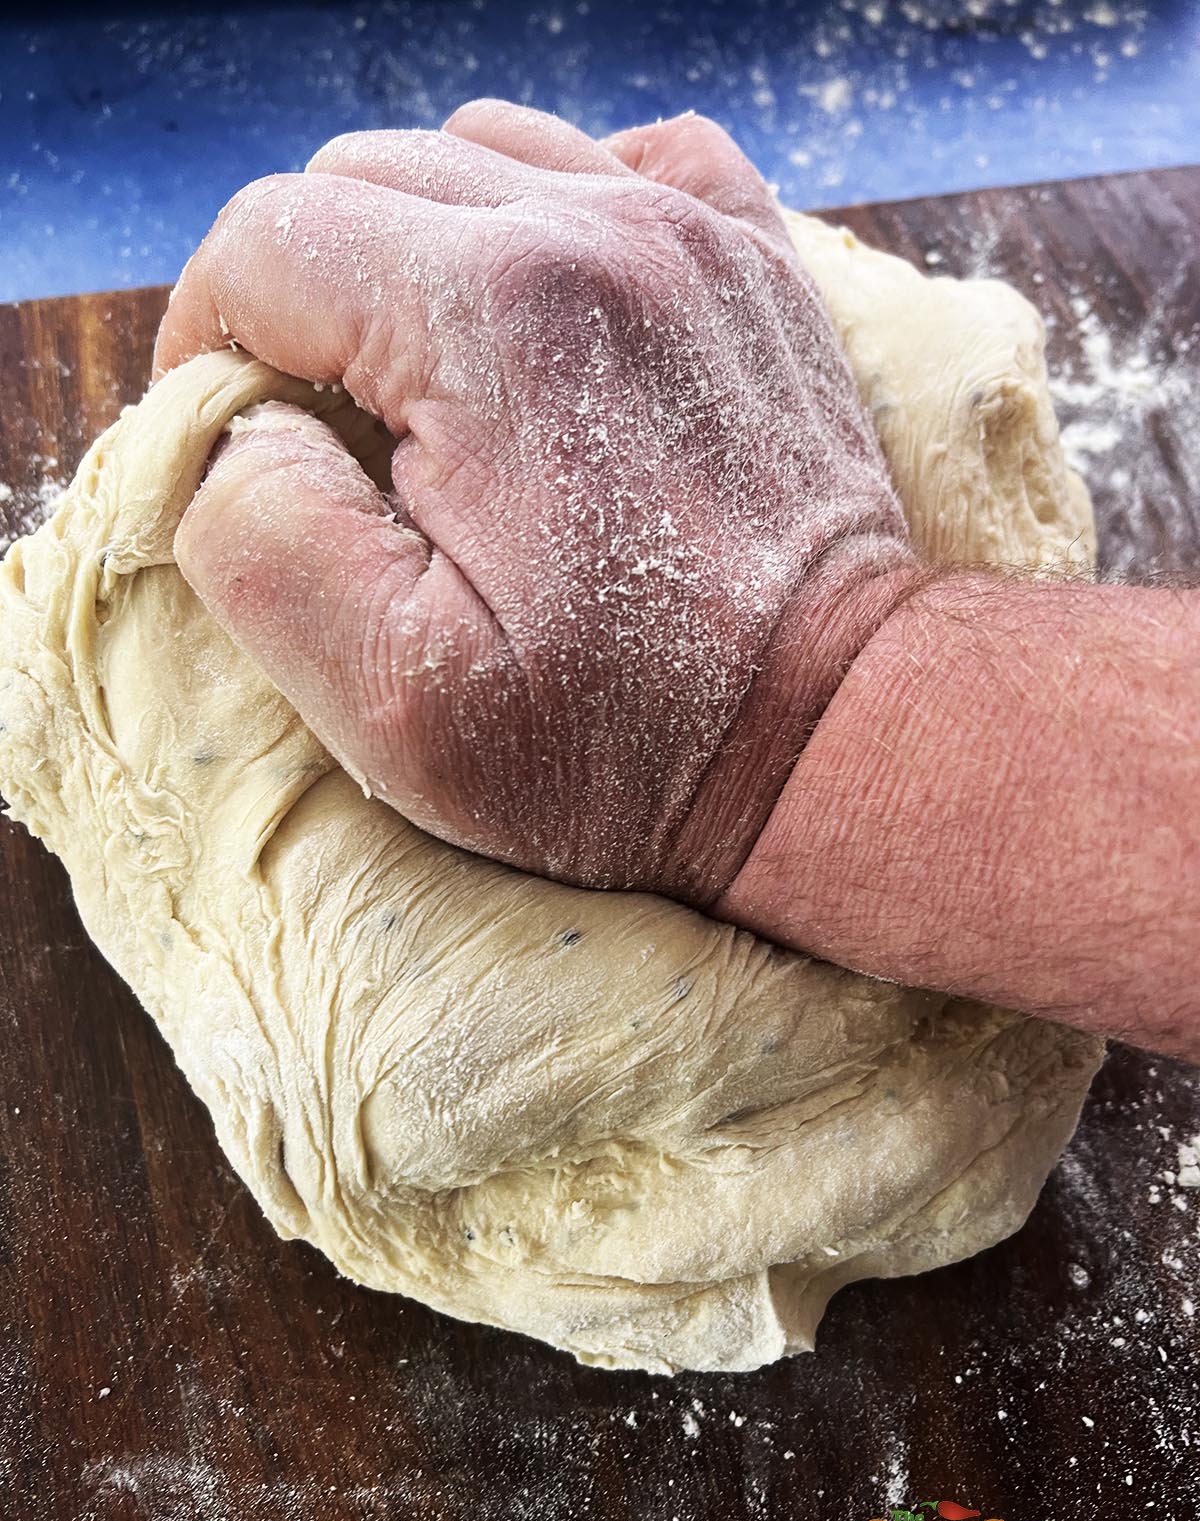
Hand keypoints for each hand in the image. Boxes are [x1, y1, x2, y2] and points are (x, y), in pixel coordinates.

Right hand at [156, 101, 915, 901]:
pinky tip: (543, 318)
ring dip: (411, 255)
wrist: (836, 733)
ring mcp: (690, 231)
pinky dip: (544, 219)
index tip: (234, 437)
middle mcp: (598, 229)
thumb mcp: (395, 692)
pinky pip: (611, 162)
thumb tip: (232, 423)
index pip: (264, 242)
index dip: (209, 340)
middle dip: (301, 301)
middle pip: (358, 182)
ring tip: (428, 388)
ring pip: (473, 155)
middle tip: (329, 437)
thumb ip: (260, 533)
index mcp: (491, 318)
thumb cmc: (626, 743)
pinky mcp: (748, 263)